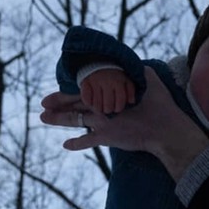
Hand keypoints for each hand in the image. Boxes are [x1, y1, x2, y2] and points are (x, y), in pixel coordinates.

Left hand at [41, 67, 208, 177]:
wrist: (165, 130)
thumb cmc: (159, 103)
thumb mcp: (148, 77)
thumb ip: (134, 70)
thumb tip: (127, 63)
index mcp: (108, 90)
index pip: (81, 88)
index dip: (65, 90)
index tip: (53, 91)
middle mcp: (101, 105)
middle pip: (73, 103)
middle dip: (56, 103)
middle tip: (43, 104)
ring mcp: (102, 122)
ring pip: (75, 120)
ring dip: (59, 119)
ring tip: (43, 118)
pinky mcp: (107, 137)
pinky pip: (87, 141)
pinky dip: (77, 143)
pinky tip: (66, 145)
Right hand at [79, 68, 134, 114]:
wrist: (98, 60)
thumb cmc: (114, 74)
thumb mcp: (125, 79)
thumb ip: (130, 90)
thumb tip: (131, 101)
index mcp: (118, 82)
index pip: (120, 102)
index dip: (118, 108)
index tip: (116, 109)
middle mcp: (107, 82)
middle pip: (108, 106)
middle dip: (108, 109)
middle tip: (107, 108)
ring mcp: (95, 82)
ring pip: (97, 105)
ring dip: (98, 108)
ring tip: (99, 106)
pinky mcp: (85, 82)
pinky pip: (86, 99)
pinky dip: (88, 102)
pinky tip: (91, 101)